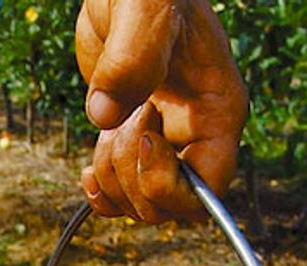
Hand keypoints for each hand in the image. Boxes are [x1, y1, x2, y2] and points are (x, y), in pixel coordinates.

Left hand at [75, 0, 247, 222]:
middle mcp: (196, 135)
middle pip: (169, 207)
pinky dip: (100, 194)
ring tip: (108, 124)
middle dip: (133, 176)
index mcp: (218, 112)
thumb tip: (104, 116)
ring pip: (139, 203)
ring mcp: (164, 142)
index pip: (207, 190)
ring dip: (111, 177)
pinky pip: (121, 195)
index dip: (167, 183)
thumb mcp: (146, 10)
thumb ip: (132, 58)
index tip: (143, 136)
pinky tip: (88, 172)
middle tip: (122, 122)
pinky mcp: (130, 141)